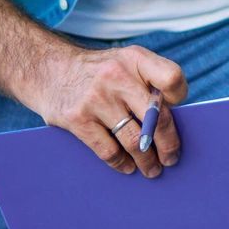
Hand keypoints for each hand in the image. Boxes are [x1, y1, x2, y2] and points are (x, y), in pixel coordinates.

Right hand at [26, 43, 189, 177]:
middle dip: (168, 145)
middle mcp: (117, 76)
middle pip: (156, 119)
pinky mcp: (77, 119)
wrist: (48, 69)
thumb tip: (175, 122)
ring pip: (134, 141)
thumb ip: (150, 81)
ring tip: (152, 169)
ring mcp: (96, 98)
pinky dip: (122, 163)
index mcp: (135, 59)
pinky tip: (127, 167)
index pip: (171, 78)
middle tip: (171, 158)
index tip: (176, 111)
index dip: (179, 97)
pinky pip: (108, 151)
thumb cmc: (100, 71)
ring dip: (147, 161)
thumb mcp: (126, 61)